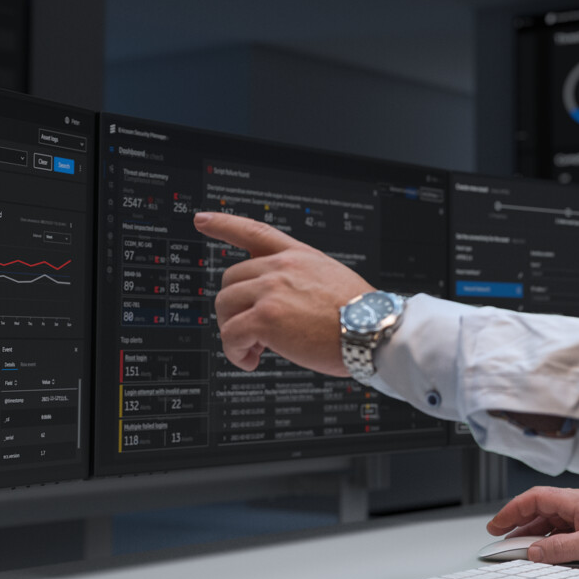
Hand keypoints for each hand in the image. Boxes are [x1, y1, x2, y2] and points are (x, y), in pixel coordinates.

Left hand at [195, 211, 373, 374]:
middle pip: (230, 279)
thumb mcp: (331, 280)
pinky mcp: (265, 319)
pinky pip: (230, 334)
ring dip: (232, 329)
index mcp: (297, 256)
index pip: (254, 231)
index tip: (203, 219)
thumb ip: (300, 281)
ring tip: (254, 347)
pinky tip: (250, 359)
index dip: (224, 223)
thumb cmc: (362, 315)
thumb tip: (281, 303)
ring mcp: (271, 291)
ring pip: (224, 305)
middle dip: (234, 307)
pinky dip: (234, 352)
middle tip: (253, 331)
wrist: (375, 331)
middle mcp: (280, 268)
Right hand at [486, 487, 578, 566]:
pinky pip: (560, 528)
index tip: (497, 524)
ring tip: (516, 546)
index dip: (512, 511)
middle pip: (538, 508)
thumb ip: (559, 549)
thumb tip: (533, 551)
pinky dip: (546, 537)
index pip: (534, 499)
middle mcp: (575, 503)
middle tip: (499, 535)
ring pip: (548, 519)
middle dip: (516, 521)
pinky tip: (541, 549)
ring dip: (531, 531)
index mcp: (573, 501)